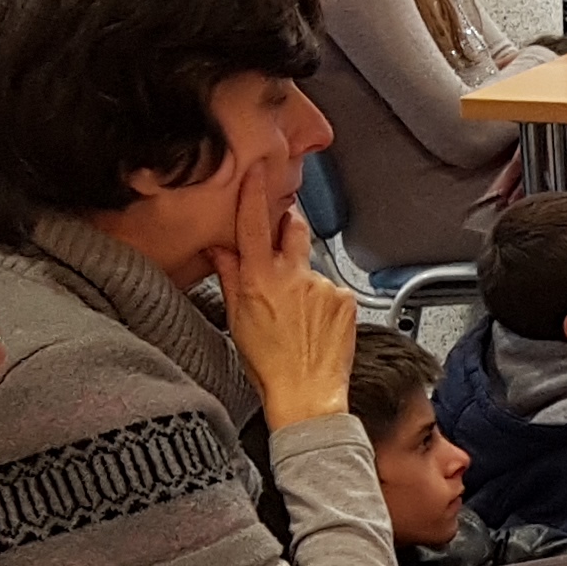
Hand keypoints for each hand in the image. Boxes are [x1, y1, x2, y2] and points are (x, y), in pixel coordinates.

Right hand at [220, 169, 355, 425]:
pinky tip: (315, 324)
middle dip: (286, 226)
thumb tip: (221, 249)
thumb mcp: (236, 320)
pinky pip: (330, 288)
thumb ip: (230, 277)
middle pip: (292, 229)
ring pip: (310, 266)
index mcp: (260, 279)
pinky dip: (322, 300)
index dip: (255, 193)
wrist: (308, 395)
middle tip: (279, 242)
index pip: (254, 224)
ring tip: (296, 316)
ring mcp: (324, 285)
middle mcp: (294, 276)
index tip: (257, 170)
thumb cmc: (267, 364)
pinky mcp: (346, 298)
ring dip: (302, 280)